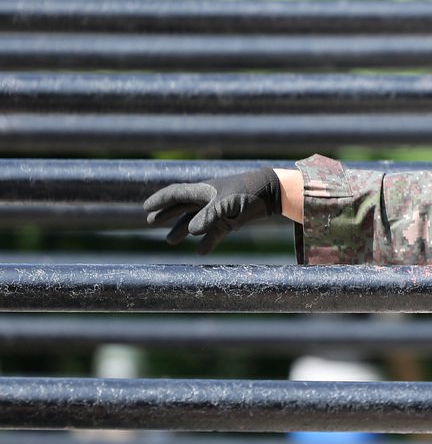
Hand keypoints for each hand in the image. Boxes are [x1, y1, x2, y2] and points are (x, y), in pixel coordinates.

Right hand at [143, 167, 281, 254]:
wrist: (272, 193)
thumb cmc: (248, 192)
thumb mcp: (227, 203)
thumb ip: (209, 216)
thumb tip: (191, 231)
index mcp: (203, 190)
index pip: (176, 194)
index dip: (160, 201)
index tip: (146, 208)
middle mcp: (208, 199)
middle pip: (182, 207)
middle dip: (166, 214)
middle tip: (150, 222)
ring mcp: (219, 210)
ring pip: (196, 221)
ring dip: (182, 230)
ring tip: (170, 241)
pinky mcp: (231, 220)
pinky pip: (215, 233)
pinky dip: (208, 242)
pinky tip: (200, 253)